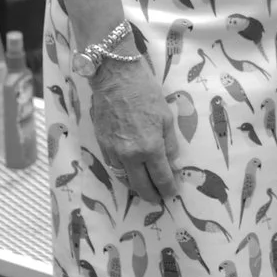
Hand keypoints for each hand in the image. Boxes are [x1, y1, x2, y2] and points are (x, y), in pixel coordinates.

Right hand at [88, 56, 180, 202]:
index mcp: (150, 147)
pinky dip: (123, 174)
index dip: (168, 189)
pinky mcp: (102, 144)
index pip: (161, 178)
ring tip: (145, 188)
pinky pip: (113, 167)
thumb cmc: (145, 92)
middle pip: (141, 186)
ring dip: (136, 186)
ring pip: (125, 179)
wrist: (115, 77)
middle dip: (152, 196)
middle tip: (159, 198)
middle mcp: (130, 155)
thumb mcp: (166, 117)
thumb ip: (170, 145)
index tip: (172, 193)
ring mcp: (113, 151)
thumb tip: (174, 165)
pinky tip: (130, 172)